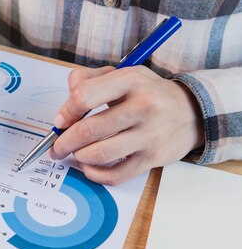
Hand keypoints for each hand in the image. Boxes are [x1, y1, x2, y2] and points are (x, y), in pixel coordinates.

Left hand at [49, 65, 204, 184]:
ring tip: (75, 154)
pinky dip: (94, 174)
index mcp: (130, 81)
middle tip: (56, 147)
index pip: (83, 97)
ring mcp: (149, 134)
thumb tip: (64, 107)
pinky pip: (115, 174)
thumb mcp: (122, 74)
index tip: (59, 122)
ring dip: (78, 157)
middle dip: (64, 142)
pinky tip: (89, 167)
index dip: (65, 112)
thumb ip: (88, 80)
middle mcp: (143, 106)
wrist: (191, 112)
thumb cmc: (148, 93)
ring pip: (99, 154)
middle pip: (88, 130)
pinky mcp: (153, 158)